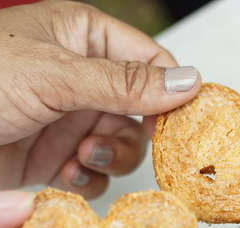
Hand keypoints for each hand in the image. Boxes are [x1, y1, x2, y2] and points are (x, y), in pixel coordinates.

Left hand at [0, 0, 200, 198]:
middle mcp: (78, 76)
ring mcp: (65, 116)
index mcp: (81, 36)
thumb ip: (126, 83)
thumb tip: (189, 83)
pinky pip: (92, 171)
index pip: (152, 61)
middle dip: (136, 133)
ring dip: (110, 157)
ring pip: (121, 144)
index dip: (172, 93)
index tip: (183, 124)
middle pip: (143, 110)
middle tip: (125, 143)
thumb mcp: (52, 75)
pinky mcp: (50, 154)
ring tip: (83, 156)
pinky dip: (87, 179)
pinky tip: (65, 175)